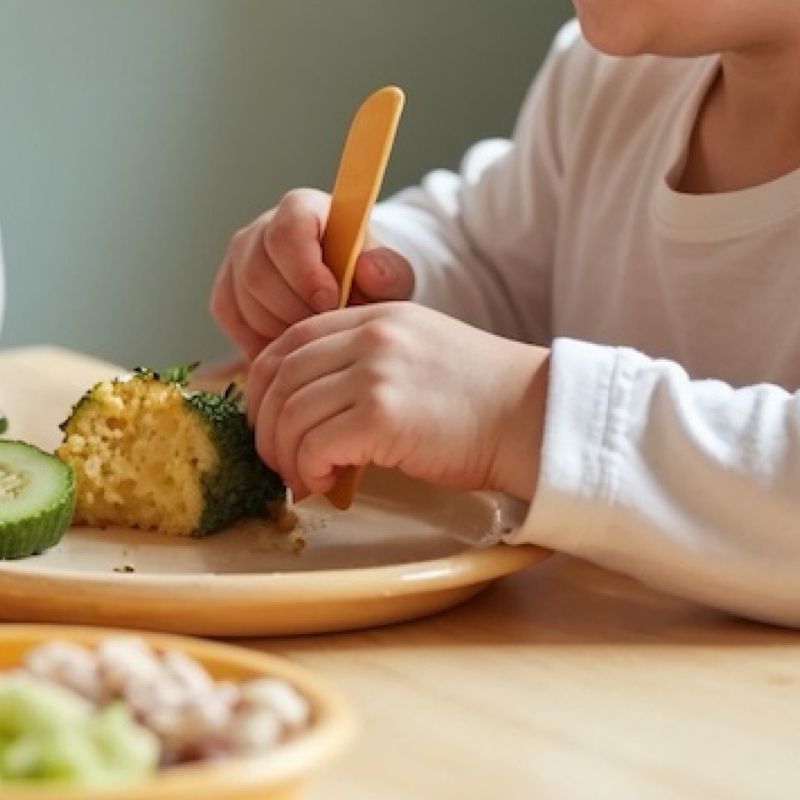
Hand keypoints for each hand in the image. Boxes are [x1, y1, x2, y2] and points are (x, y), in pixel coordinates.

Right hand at [209, 187, 417, 358]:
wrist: (351, 290)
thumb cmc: (370, 278)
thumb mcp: (391, 274)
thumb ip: (387, 272)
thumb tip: (369, 271)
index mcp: (303, 208)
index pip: (287, 232)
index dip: (305, 272)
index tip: (331, 303)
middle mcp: (262, 227)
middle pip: (258, 271)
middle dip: (293, 310)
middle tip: (326, 329)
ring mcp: (239, 256)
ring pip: (242, 299)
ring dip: (278, 328)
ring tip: (313, 337)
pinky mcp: (226, 286)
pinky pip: (228, 315)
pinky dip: (256, 338)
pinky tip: (287, 345)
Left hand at [247, 300, 549, 499]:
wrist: (535, 419)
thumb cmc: (483, 401)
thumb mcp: (420, 354)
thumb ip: (366, 362)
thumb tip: (308, 407)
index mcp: (377, 316)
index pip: (290, 339)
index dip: (264, 384)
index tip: (267, 418)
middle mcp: (371, 336)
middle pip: (280, 377)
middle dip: (266, 425)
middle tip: (278, 459)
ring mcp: (376, 373)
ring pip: (291, 414)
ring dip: (286, 455)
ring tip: (304, 478)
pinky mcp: (383, 416)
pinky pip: (316, 444)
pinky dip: (310, 469)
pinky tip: (326, 484)